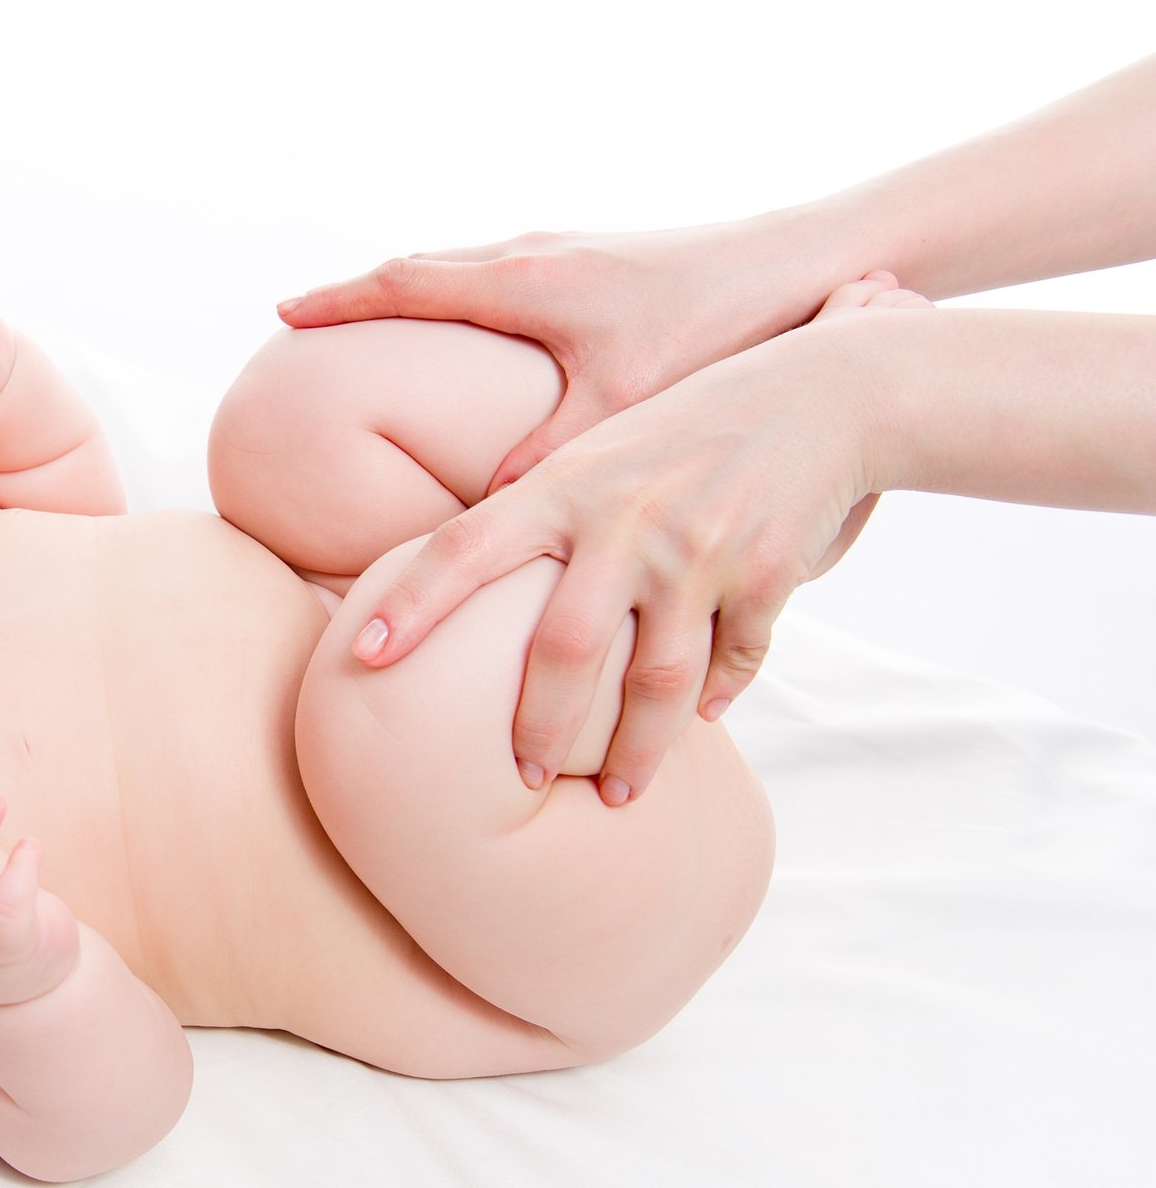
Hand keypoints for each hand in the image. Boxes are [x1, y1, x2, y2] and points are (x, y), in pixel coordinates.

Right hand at [275, 220, 854, 493]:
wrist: (802, 266)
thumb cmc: (715, 330)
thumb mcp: (622, 408)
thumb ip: (547, 458)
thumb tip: (487, 512)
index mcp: (524, 284)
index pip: (402, 285)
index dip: (339, 303)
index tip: (283, 314)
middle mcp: (536, 256)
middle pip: (421, 268)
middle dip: (359, 293)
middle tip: (305, 316)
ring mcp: (568, 252)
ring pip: (463, 265)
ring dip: (411, 289)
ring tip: (371, 320)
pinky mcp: (599, 262)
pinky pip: (501, 272)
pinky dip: (462, 293)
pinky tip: (477, 326)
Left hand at [353, 277, 914, 805]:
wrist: (823, 392)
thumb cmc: (683, 428)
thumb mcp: (599, 448)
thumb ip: (537, 509)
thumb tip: (467, 578)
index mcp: (567, 483)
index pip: (466, 545)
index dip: (414, 602)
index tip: (365, 657)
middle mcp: (626, 520)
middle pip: (566, 652)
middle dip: (542, 730)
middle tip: (519, 782)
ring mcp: (698, 551)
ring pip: (657, 684)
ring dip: (638, 751)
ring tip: (617, 795)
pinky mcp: (766, 576)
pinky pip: (732, 664)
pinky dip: (717, 698)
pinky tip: (702, 721)